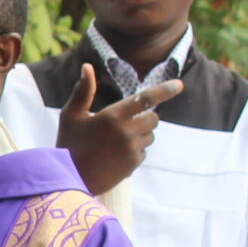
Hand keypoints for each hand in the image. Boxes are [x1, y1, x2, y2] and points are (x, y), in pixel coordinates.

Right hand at [56, 65, 183, 195]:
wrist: (69, 179)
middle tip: (126, 123)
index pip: (146, 98)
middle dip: (145, 117)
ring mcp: (131, 149)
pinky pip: (143, 152)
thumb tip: (87, 67)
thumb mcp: (71, 116)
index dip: (165, 90)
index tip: (179, 85)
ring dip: (140, 134)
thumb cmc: (68, 144)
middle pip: (153, 118)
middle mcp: (126, 132)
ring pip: (150, 135)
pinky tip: (115, 155)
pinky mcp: (133, 164)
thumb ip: (83, 91)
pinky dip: (134, 151)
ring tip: (116, 141)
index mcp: (112, 116)